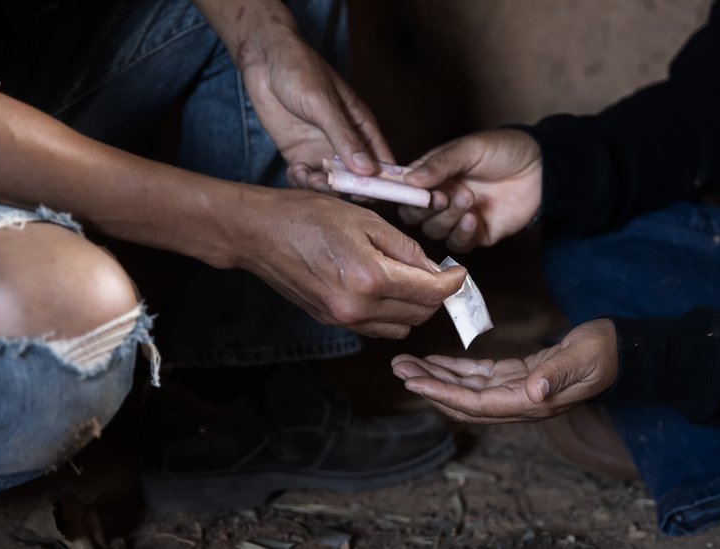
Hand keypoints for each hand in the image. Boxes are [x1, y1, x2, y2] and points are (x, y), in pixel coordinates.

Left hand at [237, 23, 392, 187]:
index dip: (382, 181)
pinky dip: (301, 181)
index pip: (381, 160)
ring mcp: (321, 149)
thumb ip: (344, 137)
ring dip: (321, 187)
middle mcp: (344, 142)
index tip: (372, 194)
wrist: (263, 58)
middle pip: (356, 178)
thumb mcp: (323, 104)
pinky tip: (295, 170)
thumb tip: (368, 170)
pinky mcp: (298, 153)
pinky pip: (305, 178)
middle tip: (331, 186)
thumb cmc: (300, 71)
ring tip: (308, 177)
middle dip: (346, 188)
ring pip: (330, 183)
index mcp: (361, 126)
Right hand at [239, 188, 466, 338]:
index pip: (430, 292)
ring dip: (413, 307)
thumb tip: (433, 269)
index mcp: (371, 278)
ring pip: (400, 327)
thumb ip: (405, 248)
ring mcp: (343, 319)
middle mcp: (358, 308)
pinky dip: (390, 313)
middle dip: (435, 295)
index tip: (459, 272)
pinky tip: (385, 289)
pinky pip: (376, 327)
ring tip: (409, 280)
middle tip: (437, 272)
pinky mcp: (332, 322)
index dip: (452, 283)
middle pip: (419, 314)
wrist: (259, 234)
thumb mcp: (366, 220)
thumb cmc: (309, 216)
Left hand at [391, 319, 617, 422]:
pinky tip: (436, 362)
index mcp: (532, 402)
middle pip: (464, 401)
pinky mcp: (518, 376)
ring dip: (436, 377)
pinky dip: (456, 370)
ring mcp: (518, 391)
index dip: (443, 394)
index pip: (477, 404)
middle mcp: (520, 402)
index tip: (414, 382)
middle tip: (399, 369)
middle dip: (430, 386)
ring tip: (407, 364)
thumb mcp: (584, 359)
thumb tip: (535, 392)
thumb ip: (558, 375)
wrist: (622, 350)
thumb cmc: (604, 352)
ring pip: (467, 389)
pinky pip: (480, 377)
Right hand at [398, 129, 542, 252]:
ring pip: (435, 231)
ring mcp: (457, 217)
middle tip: (441, 197)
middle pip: (414, 216)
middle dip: (425, 209)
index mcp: (434, 175)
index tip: (413, 192)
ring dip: (447, 217)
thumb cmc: (504, 150)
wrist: (542, 168)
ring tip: (468, 198)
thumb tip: (410, 179)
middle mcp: (442, 197)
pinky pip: (458, 243)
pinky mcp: (476, 234)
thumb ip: (440, 164)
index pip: (406, 189)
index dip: (404, 194)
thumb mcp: (469, 149)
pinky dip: (461, 233)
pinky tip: (472, 218)